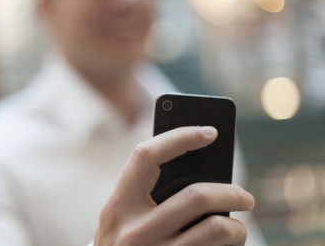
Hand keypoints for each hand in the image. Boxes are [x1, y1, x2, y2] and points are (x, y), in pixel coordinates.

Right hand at [94, 126, 254, 245]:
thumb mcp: (121, 220)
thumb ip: (144, 197)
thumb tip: (198, 173)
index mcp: (118, 206)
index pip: (145, 156)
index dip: (179, 137)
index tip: (210, 132)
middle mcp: (133, 231)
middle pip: (196, 195)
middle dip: (231, 192)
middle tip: (245, 198)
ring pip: (215, 228)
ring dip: (237, 228)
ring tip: (238, 230)